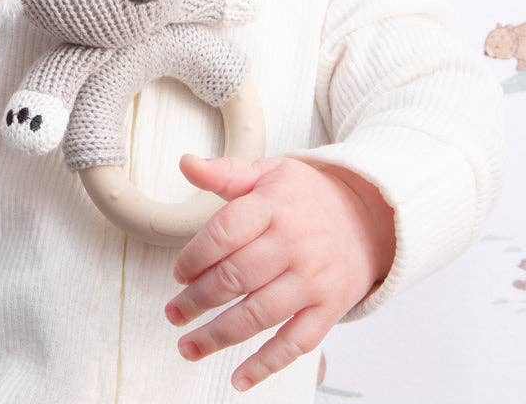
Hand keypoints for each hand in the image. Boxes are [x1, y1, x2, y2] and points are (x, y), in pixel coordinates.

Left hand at [165, 155, 394, 392]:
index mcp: (272, 207)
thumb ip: (223, 173)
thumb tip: (186, 163)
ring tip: (189, 346)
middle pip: (236, 278)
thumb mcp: (266, 172)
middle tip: (174, 313)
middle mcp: (293, 244)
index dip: (195, 256)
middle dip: (197, 301)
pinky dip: (267, 365)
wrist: (368, 217)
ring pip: (259, 315)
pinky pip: (296, 343)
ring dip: (219, 336)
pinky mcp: (328, 308)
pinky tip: (240, 378)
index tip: (178, 273)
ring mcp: (312, 280)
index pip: (224, 233)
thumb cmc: (306, 196)